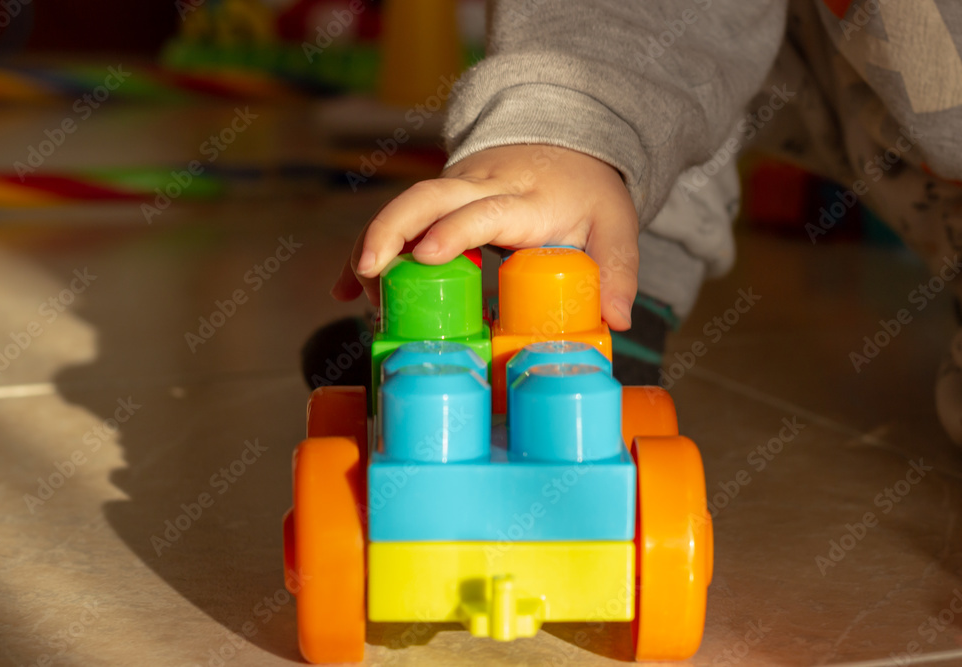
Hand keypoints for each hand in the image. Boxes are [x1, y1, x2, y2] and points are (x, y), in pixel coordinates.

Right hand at [331, 144, 638, 329]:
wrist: (562, 144)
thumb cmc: (586, 192)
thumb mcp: (615, 224)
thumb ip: (618, 269)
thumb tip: (615, 321)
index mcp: (523, 197)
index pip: (483, 209)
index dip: (454, 230)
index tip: (427, 254)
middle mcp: (480, 187)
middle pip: (424, 198)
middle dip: (390, 229)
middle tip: (367, 269)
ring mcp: (452, 192)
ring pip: (402, 209)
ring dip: (373, 246)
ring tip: (355, 294)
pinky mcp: (436, 204)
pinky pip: (397, 225)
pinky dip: (368, 254)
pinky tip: (344, 290)